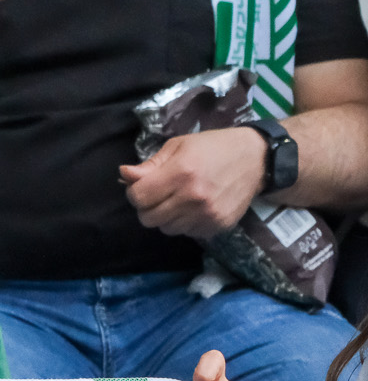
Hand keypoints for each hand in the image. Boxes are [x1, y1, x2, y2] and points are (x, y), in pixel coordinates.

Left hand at [120, 126, 266, 238]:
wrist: (256, 158)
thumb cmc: (212, 147)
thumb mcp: (178, 146)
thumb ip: (150, 165)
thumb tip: (124, 175)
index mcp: (180, 173)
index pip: (138, 198)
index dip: (134, 192)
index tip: (143, 185)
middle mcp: (193, 198)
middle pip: (148, 218)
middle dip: (147, 207)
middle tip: (159, 194)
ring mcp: (208, 215)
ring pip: (167, 229)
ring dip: (166, 217)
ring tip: (178, 200)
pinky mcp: (219, 225)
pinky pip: (188, 233)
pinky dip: (185, 223)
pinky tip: (194, 207)